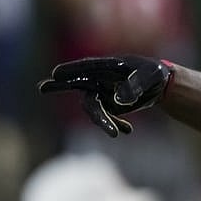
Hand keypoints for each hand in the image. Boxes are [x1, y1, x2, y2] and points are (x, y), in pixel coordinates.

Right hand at [38, 56, 172, 136]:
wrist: (158, 85)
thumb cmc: (153, 74)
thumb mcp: (149, 77)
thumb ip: (135, 85)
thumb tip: (119, 100)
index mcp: (107, 67)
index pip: (87, 67)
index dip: (72, 70)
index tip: (56, 73)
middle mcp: (98, 79)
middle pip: (78, 85)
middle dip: (61, 86)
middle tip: (42, 87)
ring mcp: (100, 93)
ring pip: (94, 109)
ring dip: (103, 121)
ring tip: (116, 133)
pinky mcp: (107, 106)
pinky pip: (106, 118)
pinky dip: (115, 125)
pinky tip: (128, 130)